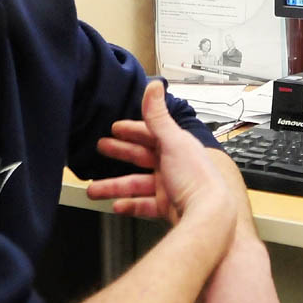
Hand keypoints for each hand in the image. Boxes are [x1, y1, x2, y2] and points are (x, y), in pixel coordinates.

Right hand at [88, 81, 233, 227]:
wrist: (208, 216)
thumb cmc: (196, 178)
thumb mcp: (173, 141)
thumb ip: (158, 116)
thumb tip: (154, 86)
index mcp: (177, 146)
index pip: (151, 133)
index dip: (132, 130)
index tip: (115, 128)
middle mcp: (174, 164)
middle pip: (141, 156)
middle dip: (120, 153)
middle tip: (102, 148)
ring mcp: (171, 187)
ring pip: (137, 184)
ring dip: (115, 186)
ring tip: (94, 189)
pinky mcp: (168, 207)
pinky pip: (143, 204)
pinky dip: (129, 204)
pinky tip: (116, 205)